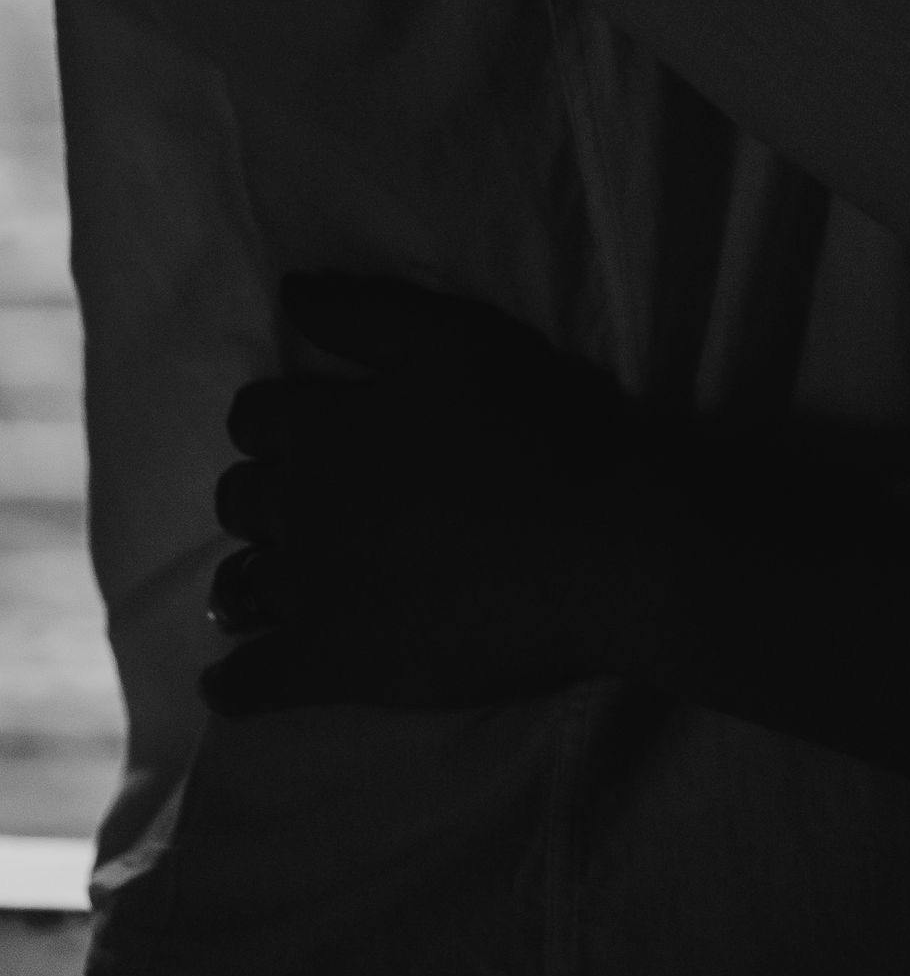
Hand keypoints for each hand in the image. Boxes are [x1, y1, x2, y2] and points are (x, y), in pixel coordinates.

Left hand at [204, 276, 647, 718]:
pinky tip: (236, 682)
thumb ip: (367, 314)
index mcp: (327, 427)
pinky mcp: (343, 665)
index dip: (279, 421)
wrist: (608, 542)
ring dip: (253, 579)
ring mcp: (317, 592)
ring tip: (288, 585)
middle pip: (241, 499)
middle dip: (269, 495)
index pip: (255, 417)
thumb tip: (290, 293)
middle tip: (322, 504)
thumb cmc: (544, 427)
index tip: (314, 431)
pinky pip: (255, 682)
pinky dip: (235, 683)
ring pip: (240, 587)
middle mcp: (306, 507)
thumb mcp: (460, 338)